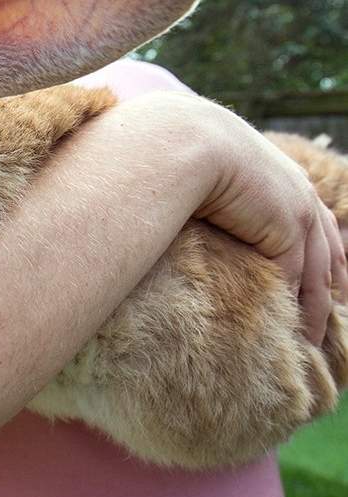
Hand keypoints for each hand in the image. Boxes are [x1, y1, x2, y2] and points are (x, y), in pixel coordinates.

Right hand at [194, 127, 347, 345]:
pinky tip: (290, 330)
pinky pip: (297, 278)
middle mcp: (300, 193)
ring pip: (318, 272)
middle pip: (329, 251)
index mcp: (284, 178)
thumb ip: (216, 199)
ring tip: (310, 341)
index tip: (325, 286)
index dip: (323, 257)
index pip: (316, 224)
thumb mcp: (207, 177)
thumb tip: (196, 217)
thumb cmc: (179, 155)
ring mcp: (299, 211)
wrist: (186, 142)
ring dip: (317, 309)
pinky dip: (296, 308)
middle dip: (332, 287)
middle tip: (327, 321)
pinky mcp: (288, 230)